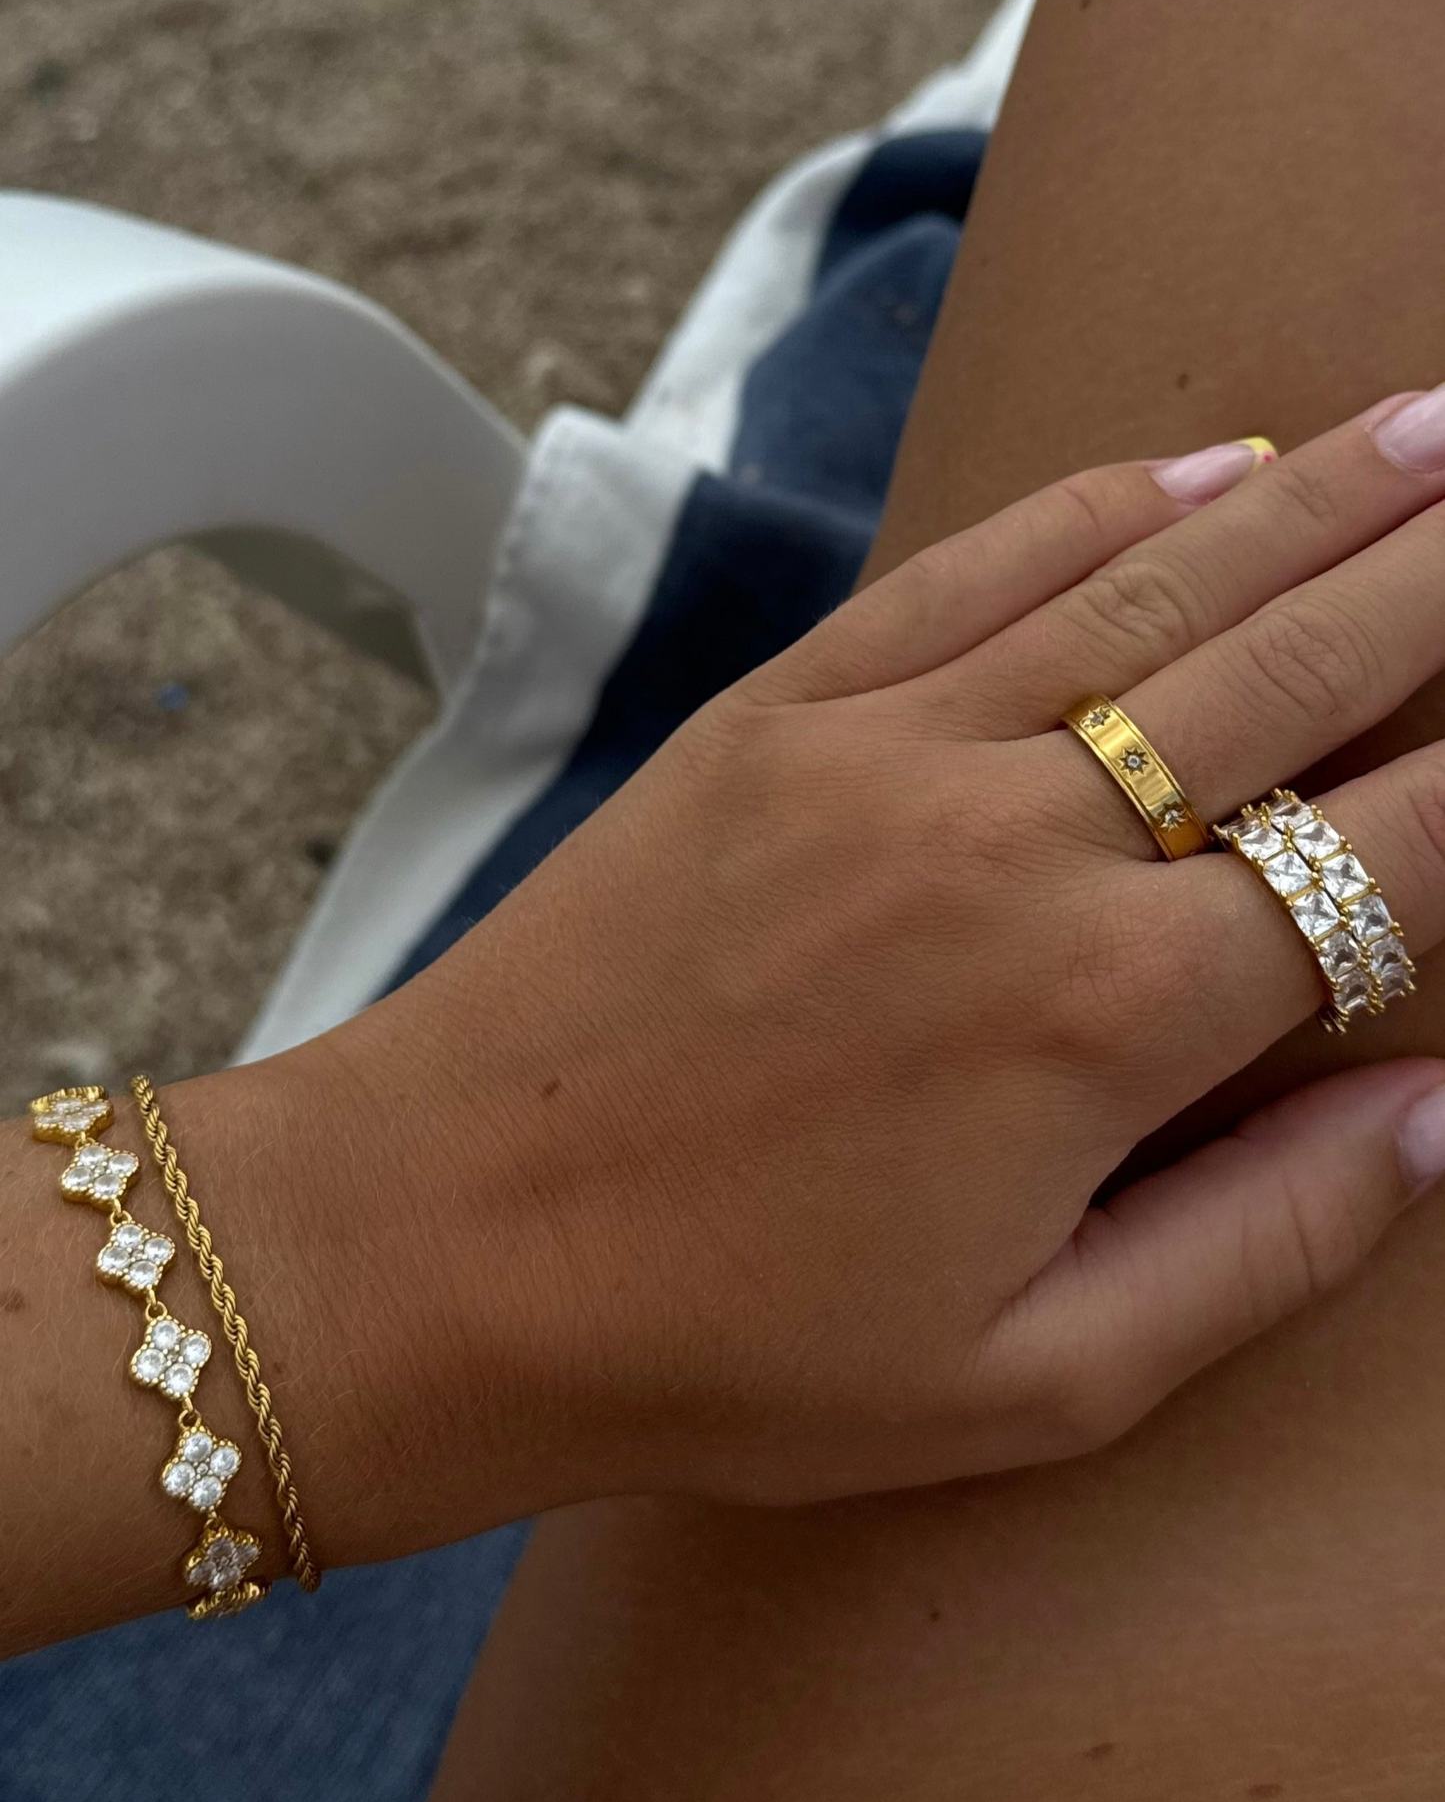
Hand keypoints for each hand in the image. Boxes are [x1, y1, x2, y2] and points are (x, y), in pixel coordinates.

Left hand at [323, 388, 1444, 1524]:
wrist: (444, 1237)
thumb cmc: (731, 1343)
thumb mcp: (1032, 1378)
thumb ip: (1268, 1241)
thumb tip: (1438, 1114)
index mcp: (1110, 1017)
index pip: (1391, 860)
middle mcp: (1022, 843)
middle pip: (1297, 671)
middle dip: (1436, 575)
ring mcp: (889, 752)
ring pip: (1156, 588)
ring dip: (1313, 497)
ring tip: (1429, 423)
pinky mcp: (776, 716)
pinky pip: (972, 574)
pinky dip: (1097, 507)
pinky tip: (1197, 464)